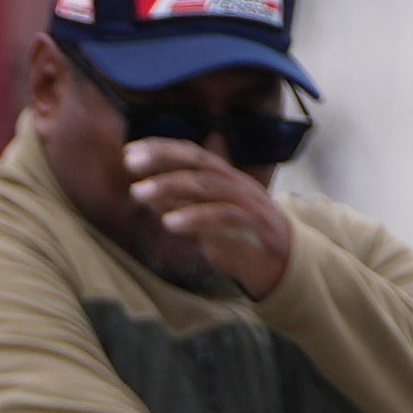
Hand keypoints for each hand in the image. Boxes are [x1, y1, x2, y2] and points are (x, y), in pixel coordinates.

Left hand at [116, 139, 293, 300]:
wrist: (283, 263)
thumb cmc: (241, 236)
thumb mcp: (205, 217)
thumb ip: (182, 204)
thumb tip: (147, 194)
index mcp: (225, 177)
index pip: (192, 153)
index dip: (161, 148)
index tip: (129, 151)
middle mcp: (235, 183)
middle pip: (198, 162)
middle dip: (162, 159)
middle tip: (130, 165)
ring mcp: (247, 202)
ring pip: (206, 185)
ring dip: (169, 186)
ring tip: (138, 193)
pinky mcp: (254, 226)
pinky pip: (222, 216)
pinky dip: (194, 217)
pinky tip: (168, 222)